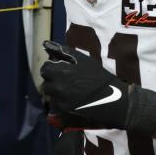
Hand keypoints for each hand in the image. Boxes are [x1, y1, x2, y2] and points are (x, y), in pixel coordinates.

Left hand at [39, 41, 155, 133]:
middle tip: (66, 78)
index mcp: (61, 72)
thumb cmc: (98, 75)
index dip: (52, 67)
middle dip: (53, 79)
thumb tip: (47, 44)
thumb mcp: (82, 59)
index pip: (45, 68)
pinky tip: (72, 97)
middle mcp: (57, 86)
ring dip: (56, 90)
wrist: (111, 98)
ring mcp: (60, 99)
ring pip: (50, 93)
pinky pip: (55, 103)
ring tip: (69, 88)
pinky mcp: (64, 110)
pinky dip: (60, 100)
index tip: (60, 68)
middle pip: (46, 81)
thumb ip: (63, 52)